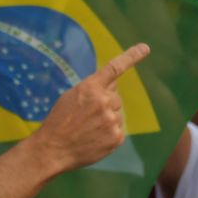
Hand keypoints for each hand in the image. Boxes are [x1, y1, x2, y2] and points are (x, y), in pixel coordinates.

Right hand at [30, 44, 149, 171]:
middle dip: (104, 105)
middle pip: (115, 98)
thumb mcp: (71, 97)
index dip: (132, 56)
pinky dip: (108, 134)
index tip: (145, 48)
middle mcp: (104, 101)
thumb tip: (114, 83)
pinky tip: (94, 139)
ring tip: (87, 129)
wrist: (52, 150)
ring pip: (117, 114)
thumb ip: (94, 88)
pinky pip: (118, 130)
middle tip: (86, 117)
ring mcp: (111, 120)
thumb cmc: (59, 122)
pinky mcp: (116, 137)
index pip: (115, 68)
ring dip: (106, 120)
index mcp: (90, 87)